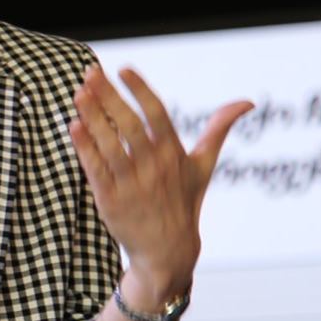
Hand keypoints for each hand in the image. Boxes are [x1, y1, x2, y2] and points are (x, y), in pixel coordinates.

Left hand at [68, 65, 252, 305]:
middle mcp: (155, 168)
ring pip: (110, 146)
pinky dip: (85, 148)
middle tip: (90, 72)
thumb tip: (247, 102)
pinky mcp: (111, 202)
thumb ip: (219, 129)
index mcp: (174, 154)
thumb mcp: (203, 166)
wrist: (168, 252)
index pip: (157, 114)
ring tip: (79, 94)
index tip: (123, 68)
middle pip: (130, 126)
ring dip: (93, 118)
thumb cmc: (184, 202)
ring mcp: (132, 185)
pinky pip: (96, 171)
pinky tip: (73, 126)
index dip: (140, 90)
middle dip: (110, 98)